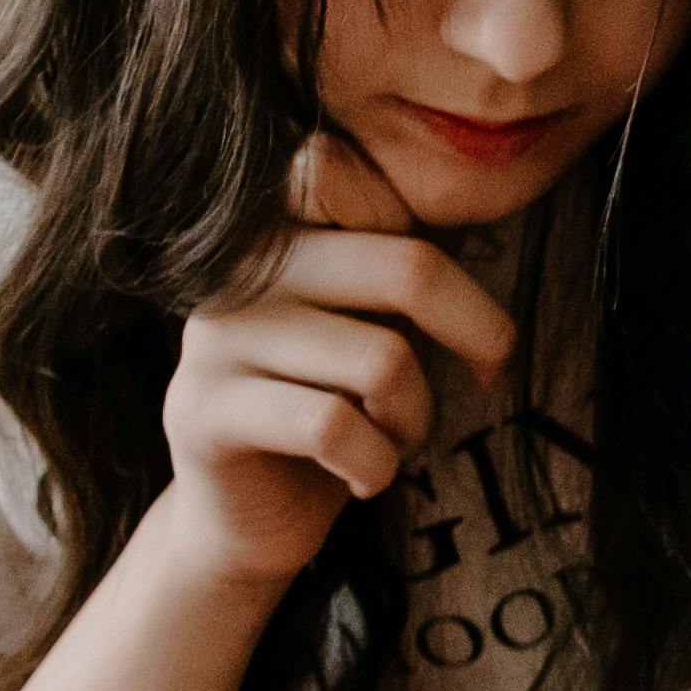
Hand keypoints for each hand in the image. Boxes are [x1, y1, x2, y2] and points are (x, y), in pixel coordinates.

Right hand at [143, 134, 520, 592]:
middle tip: (486, 377)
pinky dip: (376, 464)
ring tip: (393, 439)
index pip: (349, 171)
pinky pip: (334, 427)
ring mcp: (212, 337)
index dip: (430, 243)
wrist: (250, 518)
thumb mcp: (382, 317)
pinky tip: (363, 477)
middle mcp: (235, 267)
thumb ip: (408, 254)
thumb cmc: (335, 406)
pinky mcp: (203, 412)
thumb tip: (476, 201)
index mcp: (278, 226)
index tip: (448, 311)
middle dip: (476, 334)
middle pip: (407, 266)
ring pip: (381, 361)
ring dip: (416, 418)